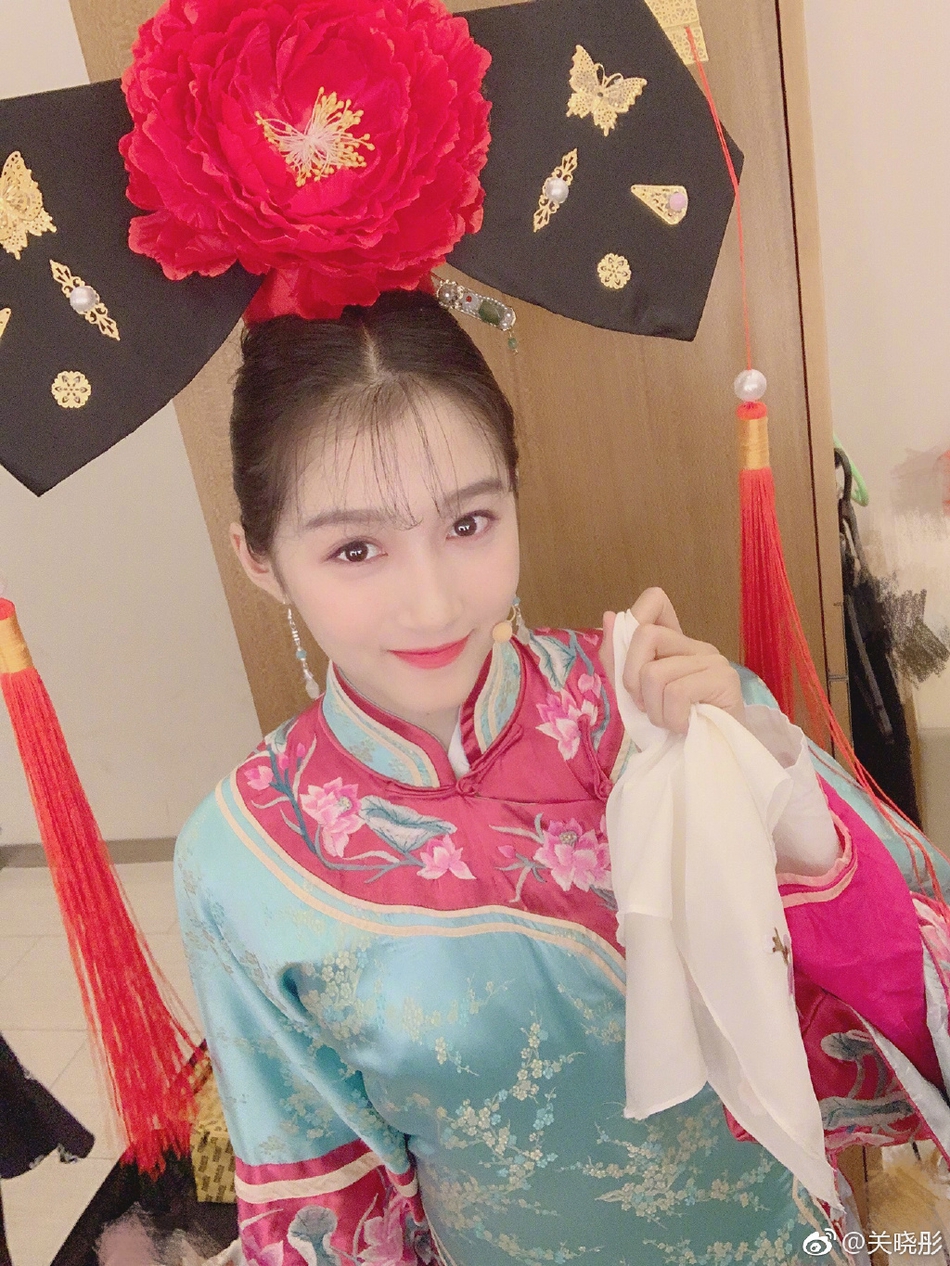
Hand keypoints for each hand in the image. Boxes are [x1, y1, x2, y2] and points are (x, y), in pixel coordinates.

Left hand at [600, 588, 743, 733]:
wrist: (706, 765)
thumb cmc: (669, 733)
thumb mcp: (632, 696)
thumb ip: (617, 660)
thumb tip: (609, 616)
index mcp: (674, 645)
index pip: (654, 600)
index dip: (635, 619)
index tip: (633, 665)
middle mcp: (695, 646)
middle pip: (645, 635)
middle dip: (632, 679)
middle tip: (647, 707)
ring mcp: (712, 660)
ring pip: (656, 672)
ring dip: (655, 710)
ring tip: (670, 723)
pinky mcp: (725, 680)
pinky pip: (677, 692)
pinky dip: (672, 719)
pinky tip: (685, 728)